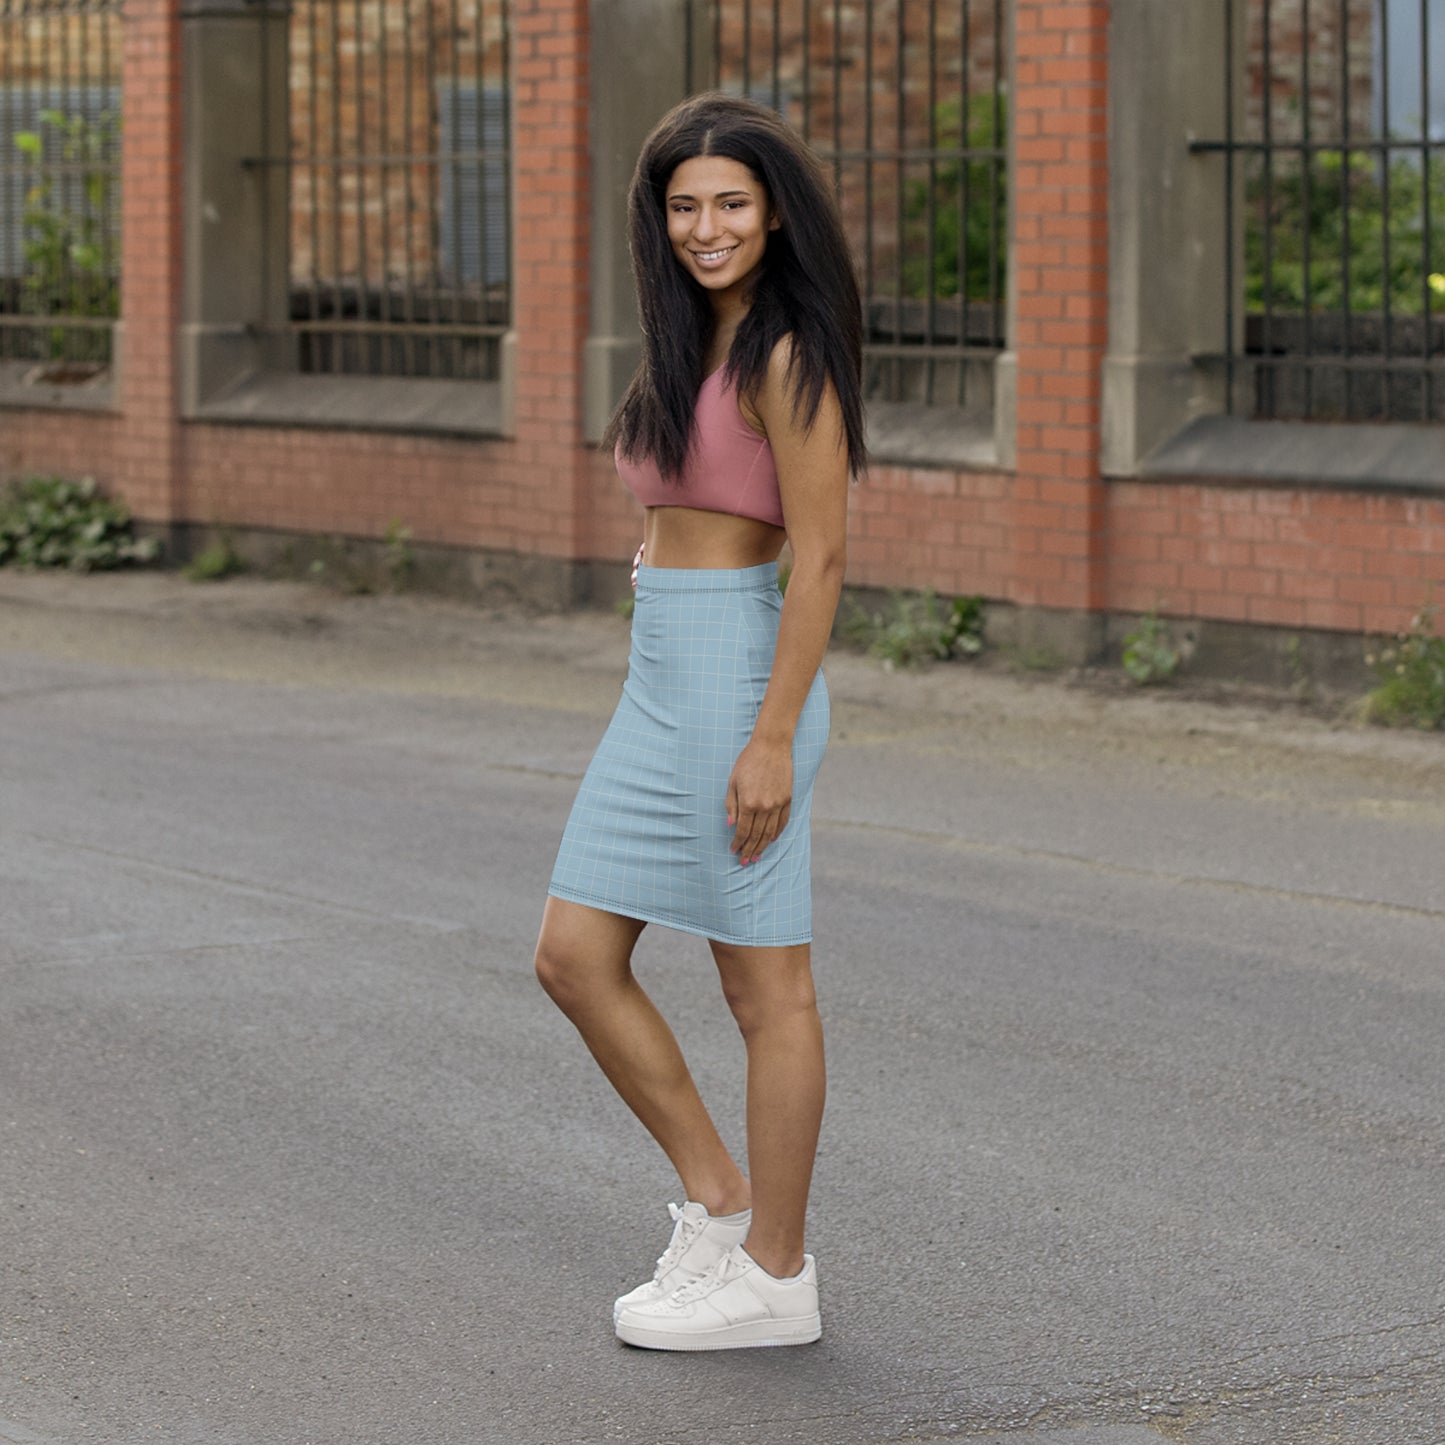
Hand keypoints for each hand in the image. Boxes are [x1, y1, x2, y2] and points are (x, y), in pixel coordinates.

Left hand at [725, 739, 792, 864]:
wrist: (771, 747)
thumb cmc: (748, 762)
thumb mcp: (733, 781)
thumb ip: (731, 805)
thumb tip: (730, 825)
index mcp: (748, 803)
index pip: (742, 830)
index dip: (737, 843)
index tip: (733, 851)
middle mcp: (764, 807)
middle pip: (756, 835)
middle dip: (749, 850)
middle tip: (744, 861)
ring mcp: (778, 804)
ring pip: (770, 832)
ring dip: (762, 846)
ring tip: (757, 856)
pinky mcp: (787, 799)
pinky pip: (783, 822)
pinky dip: (777, 833)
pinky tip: (771, 840)